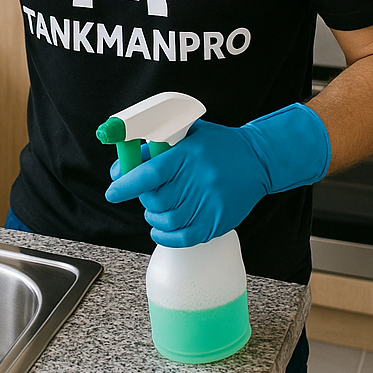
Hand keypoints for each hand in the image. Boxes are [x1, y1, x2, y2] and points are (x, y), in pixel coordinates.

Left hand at [104, 103, 329, 247]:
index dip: (127, 184)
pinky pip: (184, 237)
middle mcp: (198, 180)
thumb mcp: (187, 135)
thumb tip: (120, 168)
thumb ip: (154, 149)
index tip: (113, 192)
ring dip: (154, 217)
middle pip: (157, 199)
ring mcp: (209, 203)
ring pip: (168, 220)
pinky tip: (161, 229)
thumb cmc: (219, 145)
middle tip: (146, 195)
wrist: (259, 159)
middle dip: (145, 199)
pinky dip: (167, 236)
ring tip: (156, 210)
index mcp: (188, 155)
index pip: (150, 173)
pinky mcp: (218, 221)